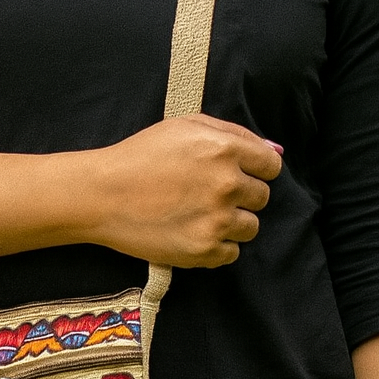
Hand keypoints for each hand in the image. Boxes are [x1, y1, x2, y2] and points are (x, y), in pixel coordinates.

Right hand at [87, 114, 281, 267]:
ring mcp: (216, 220)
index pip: (271, 166)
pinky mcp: (204, 251)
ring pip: (251, 226)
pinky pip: (232, 252)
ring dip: (231, 221)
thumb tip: (276, 151)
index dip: (255, 169)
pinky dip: (217, 245)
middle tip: (208, 192)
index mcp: (224, 149)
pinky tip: (193, 230)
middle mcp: (226, 184)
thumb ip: (236, 134)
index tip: (238, 173)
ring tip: (199, 213)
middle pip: (262, 196)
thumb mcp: (186, 126)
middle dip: (241, 194)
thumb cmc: (141, 155)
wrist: (102, 194)